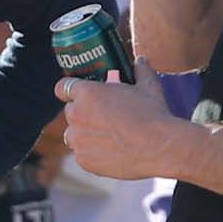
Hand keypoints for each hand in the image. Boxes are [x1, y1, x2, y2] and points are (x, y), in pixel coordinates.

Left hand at [57, 73, 179, 180]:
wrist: (159, 147)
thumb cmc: (153, 114)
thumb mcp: (148, 87)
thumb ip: (140, 71)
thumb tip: (141, 61)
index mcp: (86, 93)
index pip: (62, 88)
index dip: (69, 91)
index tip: (78, 96)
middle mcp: (76, 115)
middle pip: (70, 112)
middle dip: (83, 114)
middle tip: (102, 118)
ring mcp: (78, 140)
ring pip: (74, 135)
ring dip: (84, 135)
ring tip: (107, 137)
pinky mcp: (84, 160)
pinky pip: (83, 155)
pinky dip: (92, 154)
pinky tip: (111, 152)